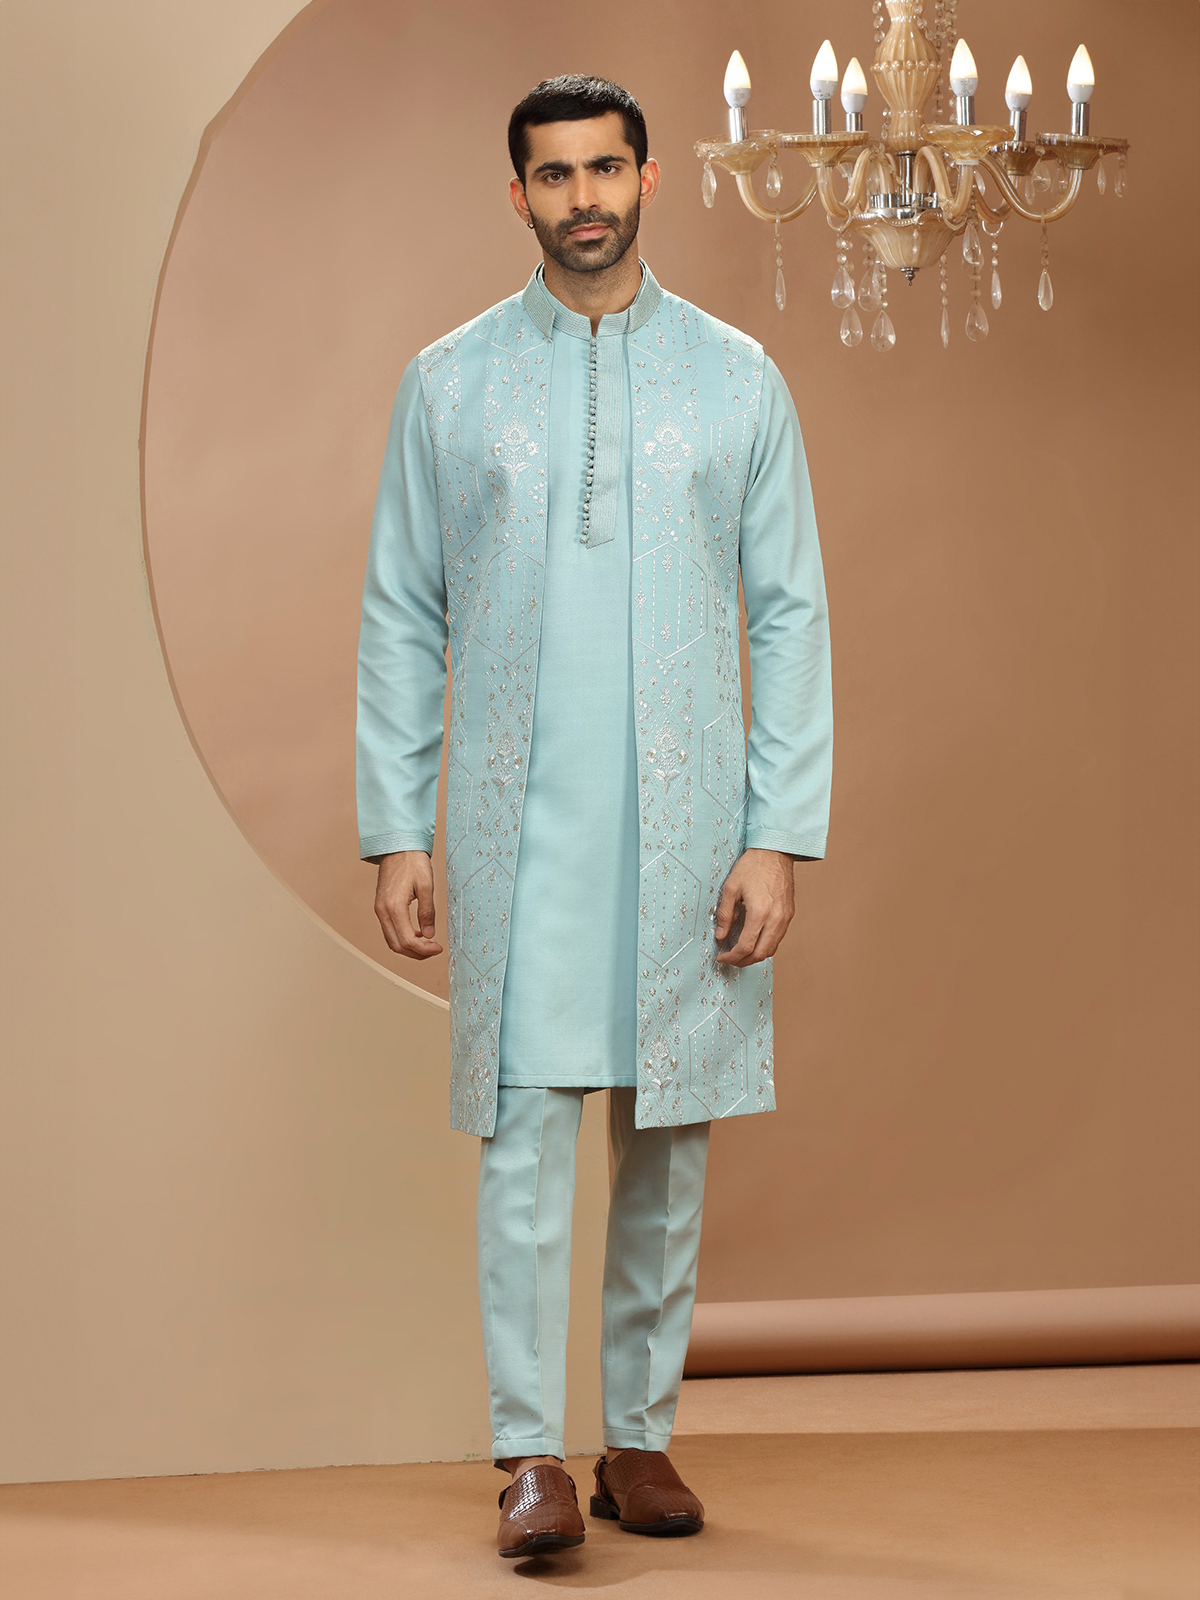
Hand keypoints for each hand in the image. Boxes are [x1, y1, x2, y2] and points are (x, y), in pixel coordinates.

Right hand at [374, 850, 442, 959]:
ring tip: (427, 945)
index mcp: (394, 907)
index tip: (438, 948)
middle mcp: (382, 911)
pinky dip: (402, 937)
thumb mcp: (426, 885)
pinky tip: (417, 934)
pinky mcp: (380, 906)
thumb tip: (429, 934)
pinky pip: (389, 930)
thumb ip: (427, 912)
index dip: (423, 950)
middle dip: (416, 953)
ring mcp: (379, 909)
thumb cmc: (412, 862)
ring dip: (409, 947)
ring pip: (391, 940)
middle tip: (434, 950)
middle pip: (396, 945)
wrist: (398, 846)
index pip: (407, 940)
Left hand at [713, 849, 795, 966]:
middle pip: (760, 954)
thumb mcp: (730, 888)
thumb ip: (725, 914)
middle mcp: (775, 918)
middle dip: (743, 961)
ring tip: (740, 954)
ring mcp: (785, 918)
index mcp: (759, 912)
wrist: (775, 851)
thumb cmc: (753, 866)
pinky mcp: (789, 915)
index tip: (722, 957)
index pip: (746, 946)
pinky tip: (754, 941)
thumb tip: (721, 935)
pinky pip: (778, 938)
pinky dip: (765, 946)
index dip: (732, 957)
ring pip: (771, 949)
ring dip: (755, 956)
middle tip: (730, 960)